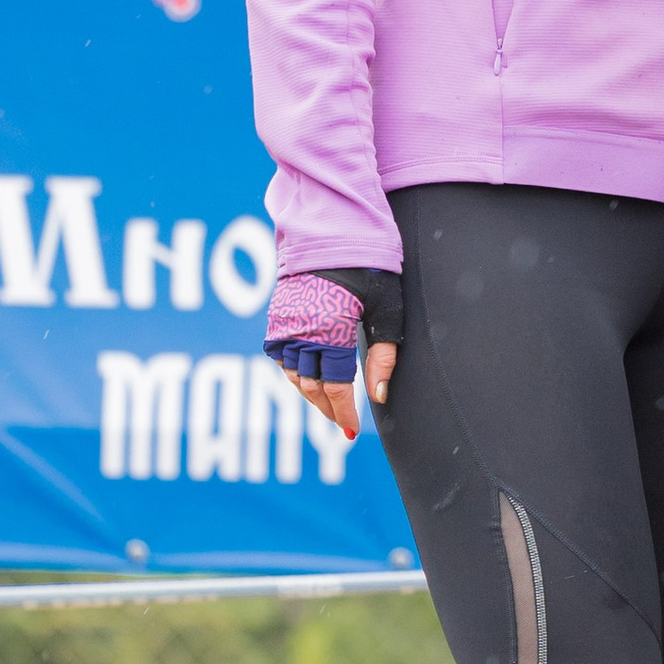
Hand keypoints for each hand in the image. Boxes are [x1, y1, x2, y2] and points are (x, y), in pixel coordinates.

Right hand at [264, 270, 400, 447]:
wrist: (331, 232)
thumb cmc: (368, 268)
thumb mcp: (386, 309)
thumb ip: (383, 355)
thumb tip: (378, 397)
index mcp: (331, 330)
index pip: (335, 386)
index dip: (343, 412)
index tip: (352, 430)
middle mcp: (301, 330)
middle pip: (311, 385)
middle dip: (328, 408)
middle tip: (344, 423)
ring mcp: (284, 324)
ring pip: (292, 374)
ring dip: (309, 392)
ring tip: (329, 404)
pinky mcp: (276, 316)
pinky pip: (279, 355)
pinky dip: (293, 370)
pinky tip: (309, 376)